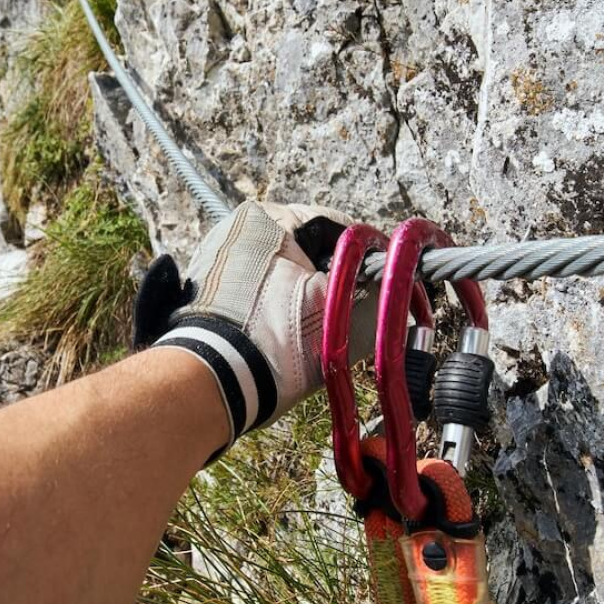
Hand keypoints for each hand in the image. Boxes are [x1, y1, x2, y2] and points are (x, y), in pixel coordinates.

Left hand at [133, 201, 377, 457]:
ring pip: (282, 276)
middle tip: (345, 315)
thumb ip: (376, 294)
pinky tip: (284, 339)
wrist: (212, 385)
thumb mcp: (337, 313)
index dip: (364, 257)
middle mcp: (234, 230)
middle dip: (330, 282)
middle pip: (306, 252)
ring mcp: (214, 262)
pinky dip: (275, 312)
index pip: (333, 226)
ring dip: (304, 300)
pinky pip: (256, 296)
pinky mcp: (205, 295)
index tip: (380, 283)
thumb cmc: (274, 341)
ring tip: (313, 333)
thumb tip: (398, 291)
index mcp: (265, 217)